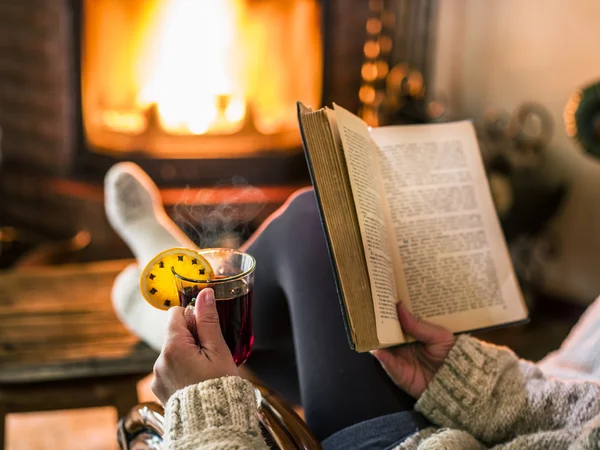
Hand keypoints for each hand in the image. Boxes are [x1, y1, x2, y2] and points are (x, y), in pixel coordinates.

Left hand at [151, 288, 238, 403]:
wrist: (212, 424)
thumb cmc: (219, 387)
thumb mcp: (218, 350)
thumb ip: (208, 320)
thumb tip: (204, 293)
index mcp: (173, 347)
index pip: (176, 313)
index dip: (193, 317)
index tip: (207, 330)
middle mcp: (160, 361)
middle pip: (175, 333)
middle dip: (192, 337)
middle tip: (210, 353)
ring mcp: (157, 376)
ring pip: (173, 351)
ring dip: (187, 354)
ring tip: (205, 370)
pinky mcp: (159, 388)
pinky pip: (170, 369)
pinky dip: (182, 369)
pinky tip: (196, 380)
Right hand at [371, 302, 455, 398]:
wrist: (458, 381)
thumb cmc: (452, 354)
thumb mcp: (438, 335)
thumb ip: (417, 324)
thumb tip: (399, 306)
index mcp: (413, 333)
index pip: (397, 321)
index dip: (389, 312)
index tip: (380, 300)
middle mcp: (403, 345)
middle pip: (386, 333)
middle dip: (378, 323)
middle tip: (367, 311)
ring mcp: (399, 358)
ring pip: (382, 346)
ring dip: (375, 339)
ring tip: (367, 327)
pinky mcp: (398, 373)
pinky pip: (387, 363)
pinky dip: (381, 356)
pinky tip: (377, 349)